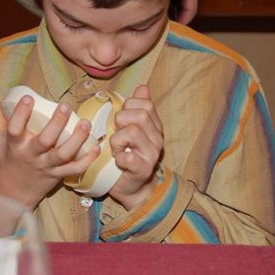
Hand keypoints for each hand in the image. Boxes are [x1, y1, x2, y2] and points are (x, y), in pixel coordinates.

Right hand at [0, 95, 99, 208]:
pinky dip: (87, 160)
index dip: (20, 114)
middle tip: (65, 106)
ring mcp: (46, 166)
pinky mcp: (58, 175)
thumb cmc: (10, 159)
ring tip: (86, 124)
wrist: (16, 193)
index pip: (14, 129)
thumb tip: (1, 101)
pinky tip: (96, 148)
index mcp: (16, 145)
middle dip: (56, 123)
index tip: (29, 98)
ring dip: (77, 139)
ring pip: (63, 154)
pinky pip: (75, 169)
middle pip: (44, 140)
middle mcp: (31, 156)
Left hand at [109, 85, 162, 209]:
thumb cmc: (129, 154)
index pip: (145, 104)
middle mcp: (157, 138)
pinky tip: (118, 161)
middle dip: (121, 121)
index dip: (128, 107)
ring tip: (117, 148)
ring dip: (117, 140)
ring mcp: (152, 154)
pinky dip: (119, 157)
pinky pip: (128, 156)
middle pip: (139, 116)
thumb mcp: (132, 129)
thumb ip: (137, 108)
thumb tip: (143, 87)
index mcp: (155, 126)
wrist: (133, 187)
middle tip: (116, 133)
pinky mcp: (142, 170)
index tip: (121, 120)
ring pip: (132, 132)